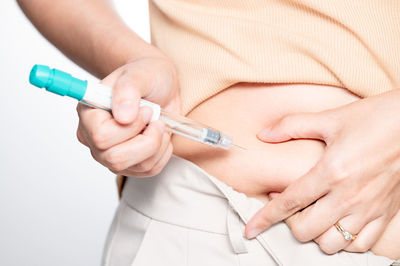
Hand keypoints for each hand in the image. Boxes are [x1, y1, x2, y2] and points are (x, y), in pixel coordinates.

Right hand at [76, 56, 179, 176]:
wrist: (160, 85)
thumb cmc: (146, 76)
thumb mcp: (139, 74)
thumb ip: (128, 90)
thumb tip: (123, 117)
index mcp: (89, 114)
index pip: (102, 137)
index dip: (130, 127)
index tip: (147, 110)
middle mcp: (93, 138)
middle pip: (116, 159)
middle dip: (147, 141)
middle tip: (156, 120)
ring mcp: (110, 154)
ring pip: (137, 167)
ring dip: (158, 145)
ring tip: (159, 124)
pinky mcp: (129, 164)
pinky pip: (150, 170)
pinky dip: (163, 153)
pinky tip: (161, 136)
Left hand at [245, 89, 399, 253]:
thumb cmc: (374, 119)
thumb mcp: (330, 118)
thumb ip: (292, 126)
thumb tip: (264, 134)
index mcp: (331, 172)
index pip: (289, 203)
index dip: (265, 218)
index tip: (251, 229)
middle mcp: (349, 196)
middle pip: (306, 230)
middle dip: (289, 223)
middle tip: (289, 208)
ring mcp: (369, 209)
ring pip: (332, 244)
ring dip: (316, 235)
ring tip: (313, 217)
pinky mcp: (385, 214)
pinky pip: (361, 244)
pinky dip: (345, 241)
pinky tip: (337, 225)